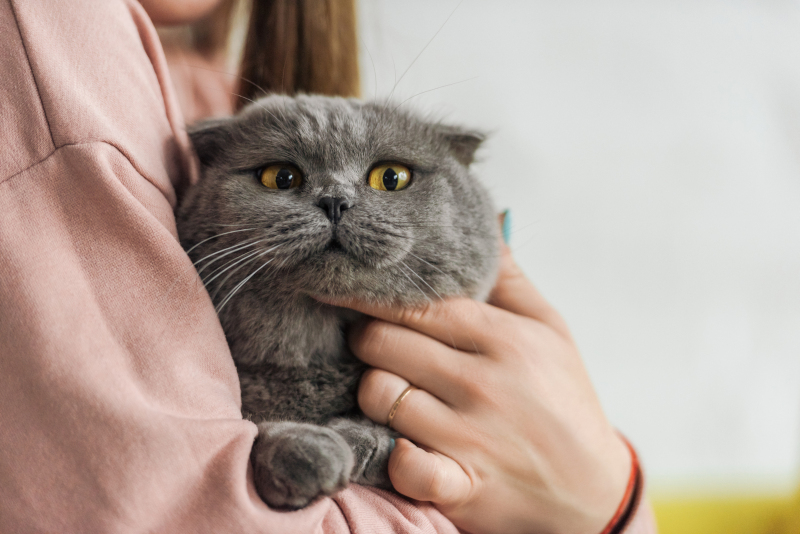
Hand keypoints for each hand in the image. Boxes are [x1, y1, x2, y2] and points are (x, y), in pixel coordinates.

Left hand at [339, 242, 631, 533]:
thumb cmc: (565, 400)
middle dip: (366, 340)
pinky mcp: (462, 486)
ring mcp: (471, 438)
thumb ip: (511, 279)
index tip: (343, 286)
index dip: (370, 295)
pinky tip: (405, 447)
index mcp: (504, 339)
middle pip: (384, 344)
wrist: (594, 492)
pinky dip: (395, 457)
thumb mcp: (551, 331)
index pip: (416, 304)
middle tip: (372, 343)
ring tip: (391, 391)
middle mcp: (483, 384)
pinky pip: (403, 465)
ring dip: (374, 394)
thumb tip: (487, 221)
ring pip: (379, 397)